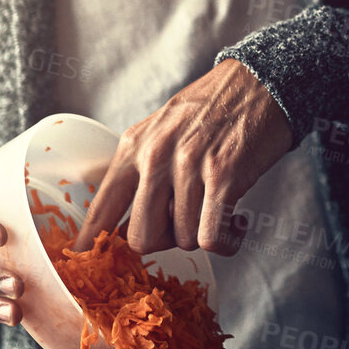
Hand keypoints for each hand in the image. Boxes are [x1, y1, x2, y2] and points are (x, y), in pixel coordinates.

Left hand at [77, 59, 293, 255]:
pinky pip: (212, 238)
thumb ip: (138, 168)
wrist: (261, 81)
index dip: (91, 244)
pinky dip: (227, 242)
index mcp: (133, 146)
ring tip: (219, 211)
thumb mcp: (160, 127)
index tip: (86, 266)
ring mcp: (189, 166)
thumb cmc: (213, 109)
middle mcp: (156, 156)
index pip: (100, 209)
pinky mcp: (224, 177)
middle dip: (165, 242)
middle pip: (141, 237)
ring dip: (202, 234)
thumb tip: (116, 222)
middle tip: (184, 224)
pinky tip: (238, 223)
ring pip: (182, 240)